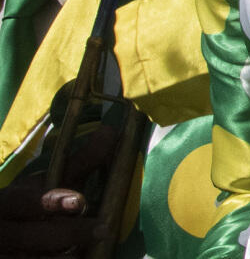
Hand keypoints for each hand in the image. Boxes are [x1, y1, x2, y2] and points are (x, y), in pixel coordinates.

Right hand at [0, 124, 120, 253]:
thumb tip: (110, 131)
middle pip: (32, 236)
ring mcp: (7, 254)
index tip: (78, 202)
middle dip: (68, 233)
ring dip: (62, 258)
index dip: (49, 202)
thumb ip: (81, 161)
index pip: (24, 202)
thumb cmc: (31, 205)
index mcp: (8, 203)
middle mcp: (4, 231)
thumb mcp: (49, 183)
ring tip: (88, 253)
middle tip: (103, 230)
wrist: (2, 231)